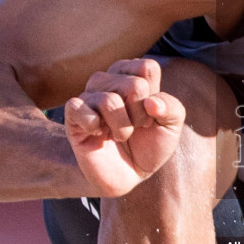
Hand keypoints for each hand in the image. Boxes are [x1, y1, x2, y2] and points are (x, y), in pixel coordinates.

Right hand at [64, 58, 185, 196]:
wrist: (129, 175)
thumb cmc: (149, 145)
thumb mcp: (171, 127)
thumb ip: (171, 108)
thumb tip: (151, 102)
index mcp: (131, 74)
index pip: (148, 68)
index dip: (154, 98)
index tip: (149, 115)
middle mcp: (108, 80)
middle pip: (134, 85)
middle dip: (140, 116)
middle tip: (134, 128)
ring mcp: (89, 96)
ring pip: (109, 100)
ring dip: (122, 127)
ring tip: (119, 136)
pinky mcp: (73, 115)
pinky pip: (78, 108)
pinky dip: (94, 126)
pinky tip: (98, 134)